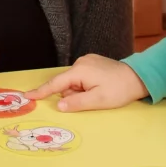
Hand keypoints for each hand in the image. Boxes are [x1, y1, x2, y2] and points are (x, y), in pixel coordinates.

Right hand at [24, 54, 148, 111]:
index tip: (27, 96)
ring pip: (73, 82)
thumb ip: (76, 103)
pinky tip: (99, 87)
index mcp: (80, 70)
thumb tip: (59, 105)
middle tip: (92, 98)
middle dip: (73, 95)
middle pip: (66, 84)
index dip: (41, 91)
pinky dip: (84, 85)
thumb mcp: (98, 101)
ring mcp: (87, 61)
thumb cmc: (119, 90)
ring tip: (99, 93)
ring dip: (80, 91)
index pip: (55, 83)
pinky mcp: (93, 62)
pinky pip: (81, 78)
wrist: (138, 77)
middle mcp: (81, 62)